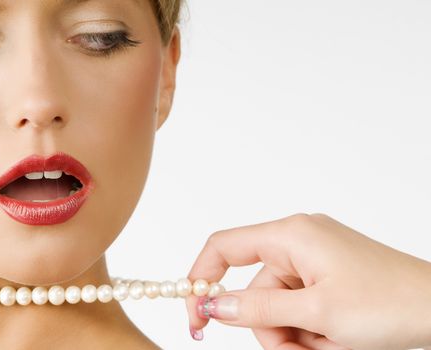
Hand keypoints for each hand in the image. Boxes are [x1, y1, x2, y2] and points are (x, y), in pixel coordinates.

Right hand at [185, 213, 430, 349]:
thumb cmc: (390, 302)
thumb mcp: (317, 312)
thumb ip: (259, 307)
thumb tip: (215, 305)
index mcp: (290, 235)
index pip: (223, 248)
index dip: (201, 281)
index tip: (197, 320)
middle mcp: (297, 241)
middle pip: (255, 290)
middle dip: (269, 328)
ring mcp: (313, 259)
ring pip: (278, 305)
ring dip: (293, 334)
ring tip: (327, 347)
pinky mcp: (327, 276)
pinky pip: (299, 306)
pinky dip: (310, 329)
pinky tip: (336, 340)